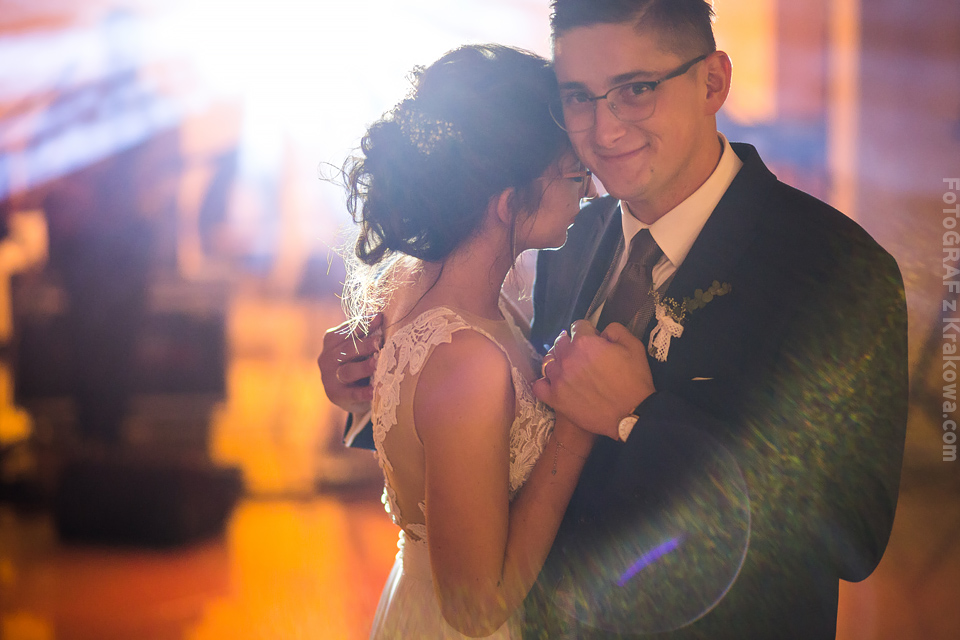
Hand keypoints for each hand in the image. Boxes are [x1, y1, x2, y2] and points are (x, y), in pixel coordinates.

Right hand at [318, 314, 382, 414]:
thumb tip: (381, 316)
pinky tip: (375, 390)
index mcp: (331, 341)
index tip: (380, 318)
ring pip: (347, 371)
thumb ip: (365, 334)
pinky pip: (352, 393)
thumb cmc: (358, 362)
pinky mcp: (336, 395)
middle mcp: (326, 358)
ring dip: (363, 367)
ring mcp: (329, 378)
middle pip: (346, 349)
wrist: (350, 395)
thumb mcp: (358, 347)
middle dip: (364, 345)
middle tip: (379, 342)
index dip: (364, 325)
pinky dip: (364, 392)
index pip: (347, 331)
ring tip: (377, 364)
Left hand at [534, 320, 653, 439]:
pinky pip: (539, 386)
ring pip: (548, 362)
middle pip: (560, 342)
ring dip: (558, 361)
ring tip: (568, 368)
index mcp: (585, 342)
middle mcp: (568, 358)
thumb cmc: (635, 381)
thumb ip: (615, 330)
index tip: (593, 339)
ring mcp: (558, 379)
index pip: (578, 326)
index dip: (588, 331)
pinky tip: (554, 383)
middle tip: (582, 355)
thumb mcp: (634, 346)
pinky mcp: (555, 398)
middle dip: (571, 344)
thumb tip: (601, 331)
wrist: (631, 414)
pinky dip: (544, 382)